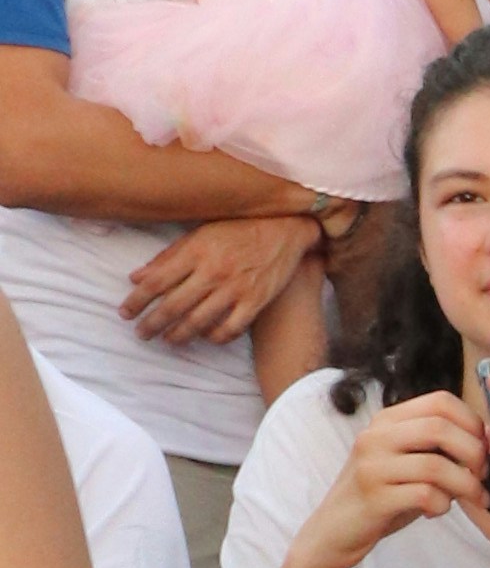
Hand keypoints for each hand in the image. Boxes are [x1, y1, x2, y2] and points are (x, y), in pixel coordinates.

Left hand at [122, 209, 316, 347]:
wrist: (285, 227)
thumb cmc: (238, 228)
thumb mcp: (200, 234)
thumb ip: (167, 256)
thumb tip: (135, 277)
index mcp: (196, 252)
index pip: (156, 282)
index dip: (136, 301)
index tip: (125, 313)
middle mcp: (213, 272)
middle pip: (173, 306)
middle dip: (152, 324)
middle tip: (141, 334)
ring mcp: (236, 288)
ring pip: (198, 322)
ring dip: (178, 335)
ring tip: (168, 340)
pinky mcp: (256, 301)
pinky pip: (230, 329)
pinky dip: (215, 337)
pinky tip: (206, 338)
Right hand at [283, 390, 489, 567]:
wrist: (334, 532)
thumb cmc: (384, 495)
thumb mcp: (409, 462)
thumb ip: (441, 447)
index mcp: (387, 420)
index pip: (441, 401)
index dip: (473, 422)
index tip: (488, 448)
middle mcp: (376, 436)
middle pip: (440, 428)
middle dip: (475, 453)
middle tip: (485, 476)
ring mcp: (371, 466)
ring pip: (435, 465)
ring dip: (466, 485)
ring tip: (475, 499)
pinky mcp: (373, 498)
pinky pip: (424, 495)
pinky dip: (442, 504)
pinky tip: (437, 511)